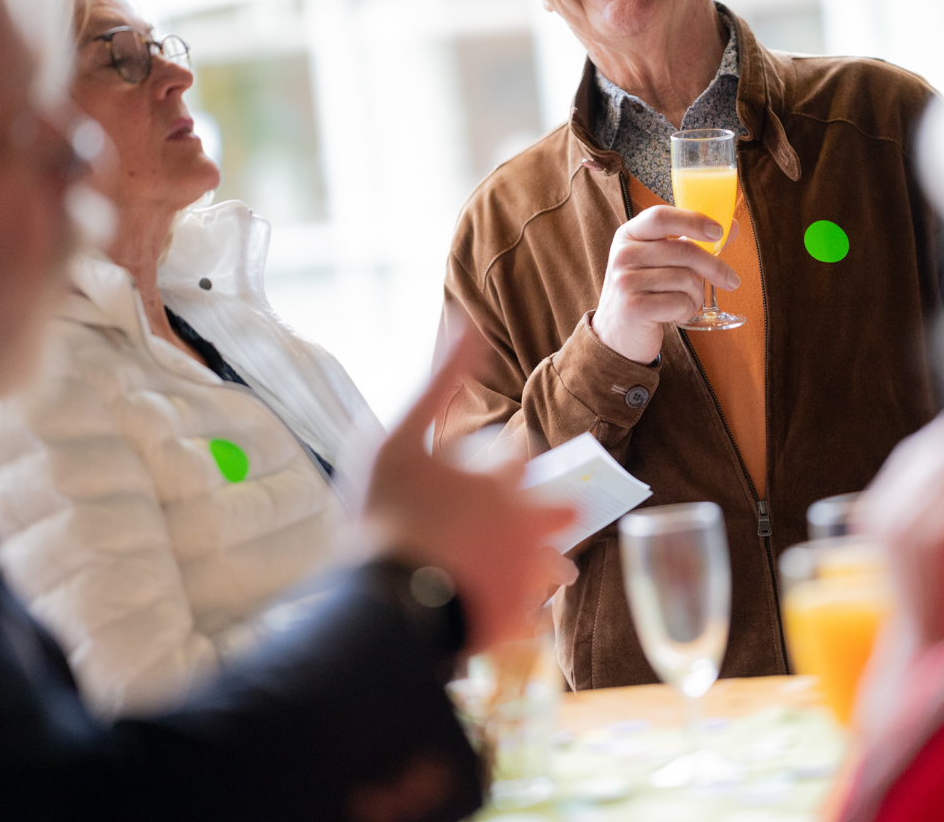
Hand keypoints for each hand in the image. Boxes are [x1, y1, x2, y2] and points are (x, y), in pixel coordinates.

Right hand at [362, 324, 574, 651]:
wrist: (383, 603)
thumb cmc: (385, 515)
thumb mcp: (399, 436)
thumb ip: (440, 380)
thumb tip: (466, 322)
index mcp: (502, 481)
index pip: (519, 455)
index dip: (498, 457)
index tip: (474, 467)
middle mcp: (527, 526)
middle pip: (560, 511)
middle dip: (542, 510)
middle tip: (505, 519)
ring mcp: (524, 577)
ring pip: (553, 567)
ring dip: (538, 562)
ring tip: (503, 566)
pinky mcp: (515, 622)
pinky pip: (535, 618)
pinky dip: (521, 613)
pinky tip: (494, 611)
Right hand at [592, 205, 740, 363]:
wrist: (616, 332)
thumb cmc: (645, 291)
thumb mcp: (661, 261)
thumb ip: (692, 242)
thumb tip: (732, 226)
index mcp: (629, 235)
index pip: (661, 217)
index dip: (693, 221)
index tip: (718, 232)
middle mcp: (623, 254)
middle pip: (682, 250)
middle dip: (714, 267)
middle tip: (731, 281)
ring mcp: (625, 281)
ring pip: (685, 279)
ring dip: (697, 295)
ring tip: (688, 302)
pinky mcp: (633, 308)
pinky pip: (679, 303)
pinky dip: (687, 311)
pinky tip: (678, 314)